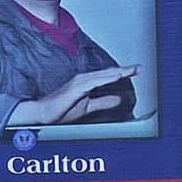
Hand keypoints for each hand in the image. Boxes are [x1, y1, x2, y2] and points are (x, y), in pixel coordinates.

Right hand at [6, 65, 138, 126]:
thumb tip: (118, 99)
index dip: (121, 73)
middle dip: (123, 70)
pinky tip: (116, 76)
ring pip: (101, 76)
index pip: (107, 77)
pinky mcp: (75, 89)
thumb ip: (102, 102)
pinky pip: (93, 82)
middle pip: (107, 73)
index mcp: (86, 83)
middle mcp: (83, 79)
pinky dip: (106, 78)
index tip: (135, 70)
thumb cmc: (61, 110)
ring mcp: (78, 83)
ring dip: (116, 72)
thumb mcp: (87, 107)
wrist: (43, 113)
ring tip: (130, 70)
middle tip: (138, 67)